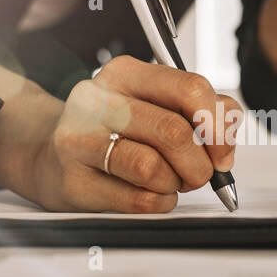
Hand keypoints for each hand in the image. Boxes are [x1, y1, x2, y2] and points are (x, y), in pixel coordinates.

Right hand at [23, 56, 240, 212]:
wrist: (50, 157)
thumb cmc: (115, 132)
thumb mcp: (156, 106)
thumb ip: (202, 112)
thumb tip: (226, 142)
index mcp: (127, 73)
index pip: (191, 89)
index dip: (217, 126)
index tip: (222, 152)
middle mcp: (99, 99)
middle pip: (174, 132)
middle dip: (199, 165)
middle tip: (198, 175)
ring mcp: (80, 138)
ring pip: (152, 168)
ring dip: (175, 185)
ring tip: (169, 183)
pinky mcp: (72, 178)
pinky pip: (137, 199)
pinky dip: (158, 203)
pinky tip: (152, 195)